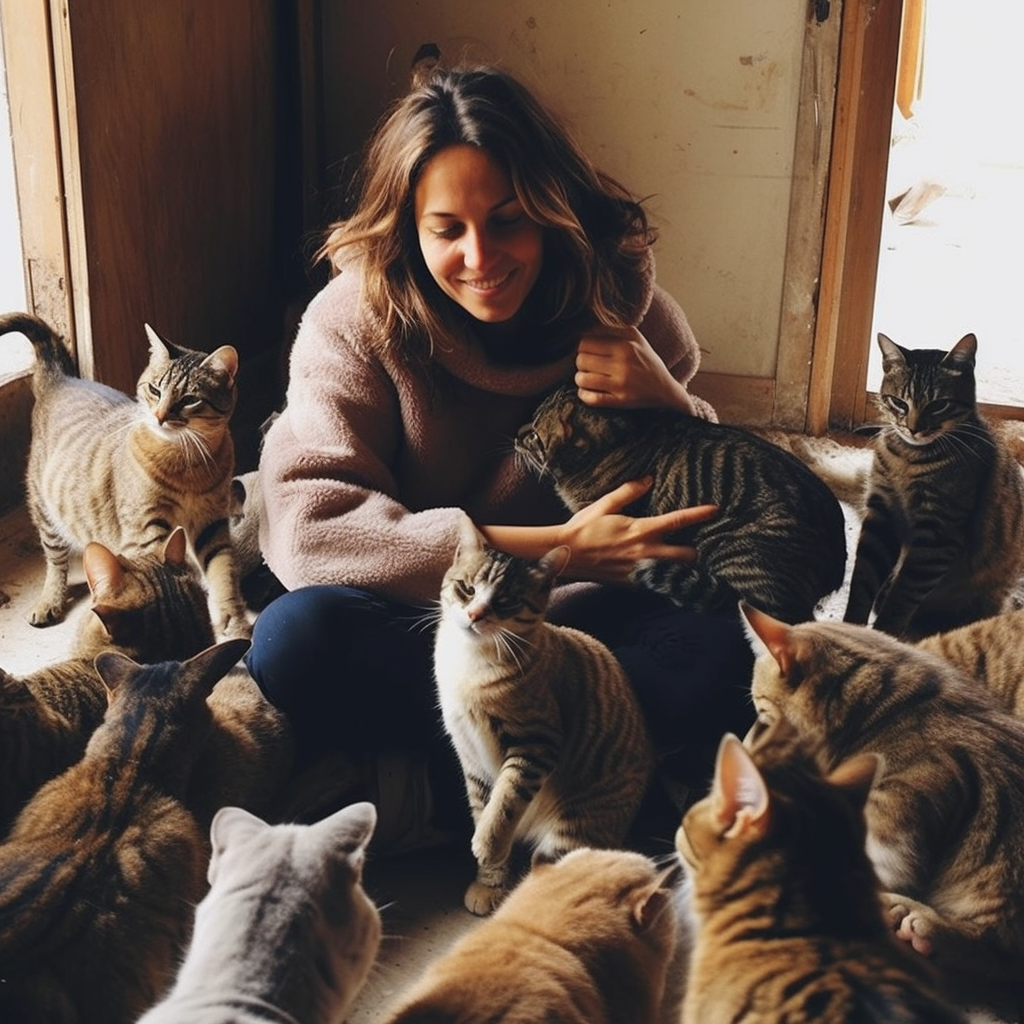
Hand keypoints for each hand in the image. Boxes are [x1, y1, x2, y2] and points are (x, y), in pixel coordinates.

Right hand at [561, 477, 716, 583]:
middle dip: (700, 551)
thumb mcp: (605, 505)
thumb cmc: (583, 528)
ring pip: (676, 573)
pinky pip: (658, 583)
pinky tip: (671, 575)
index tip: (715, 510)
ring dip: (687, 568)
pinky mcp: (633, 584)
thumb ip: (629, 492)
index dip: (699, 515)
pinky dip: (668, 579)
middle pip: (687, 556)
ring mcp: (640, 571)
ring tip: (696, 563)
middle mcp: (645, 553)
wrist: (564, 555)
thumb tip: (649, 479)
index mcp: (641, 530)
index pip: (677, 521)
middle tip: (707, 544)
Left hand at [575, 326, 695, 412]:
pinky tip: (588, 392)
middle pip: (581, 360)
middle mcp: (623, 364)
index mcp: (625, 346)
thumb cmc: (646, 361)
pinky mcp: (621, 401)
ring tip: (588, 379)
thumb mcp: (636, 338)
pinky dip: (584, 395)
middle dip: (581, 364)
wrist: (665, 390)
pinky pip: (590, 399)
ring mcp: (621, 384)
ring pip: (582, 379)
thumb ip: (612, 330)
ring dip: (581, 380)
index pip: (585, 343)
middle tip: (588, 367)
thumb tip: (585, 328)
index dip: (582, 348)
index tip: (588, 352)